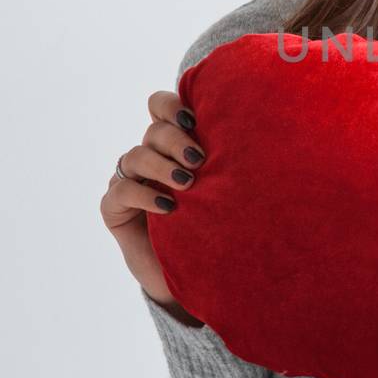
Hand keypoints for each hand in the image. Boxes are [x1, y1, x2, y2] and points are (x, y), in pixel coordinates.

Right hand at [100, 90, 206, 326]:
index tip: (195, 119)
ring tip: (188, 184)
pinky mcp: (113, 206)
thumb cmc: (215, 224)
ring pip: (136, 155)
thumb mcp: (224, 189)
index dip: (171, 105)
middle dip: (176, 139)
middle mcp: (148, 156)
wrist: (191, 272)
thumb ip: (229, 162)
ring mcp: (128, 179)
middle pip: (153, 130)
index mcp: (171, 144)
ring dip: (163, 166)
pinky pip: (121, 189)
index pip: (160, 106)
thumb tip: (264, 134)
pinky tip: (168, 207)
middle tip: (199, 159)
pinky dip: (145, 194)